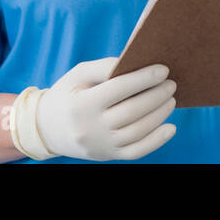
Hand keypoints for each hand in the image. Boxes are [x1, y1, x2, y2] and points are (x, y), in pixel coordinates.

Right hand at [17, 57, 176, 161]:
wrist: (47, 128)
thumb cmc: (68, 94)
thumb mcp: (78, 74)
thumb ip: (105, 66)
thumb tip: (137, 64)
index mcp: (82, 104)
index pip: (119, 89)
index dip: (143, 78)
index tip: (163, 70)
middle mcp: (91, 128)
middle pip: (132, 111)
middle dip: (156, 96)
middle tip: (172, 84)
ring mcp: (100, 145)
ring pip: (138, 131)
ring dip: (159, 114)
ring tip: (171, 99)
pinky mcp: (107, 156)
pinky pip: (136, 152)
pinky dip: (156, 141)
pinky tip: (170, 127)